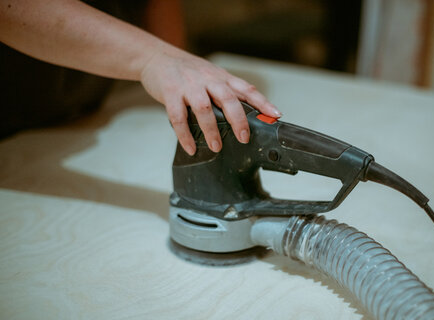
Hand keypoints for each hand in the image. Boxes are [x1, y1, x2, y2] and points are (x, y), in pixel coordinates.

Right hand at [140, 49, 281, 154]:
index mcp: (221, 77)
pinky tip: (191, 147)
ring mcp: (188, 86)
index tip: (276, 115)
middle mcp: (208, 80)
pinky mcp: (170, 92)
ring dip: (212, 130)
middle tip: (244, 138)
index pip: (246, 89)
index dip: (263, 102)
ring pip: (204, 108)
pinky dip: (185, 134)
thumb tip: (247, 116)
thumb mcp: (211, 76)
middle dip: (239, 120)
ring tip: (217, 147)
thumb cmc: (187, 71)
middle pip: (228, 99)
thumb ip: (226, 92)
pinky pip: (178, 117)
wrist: (155, 56)